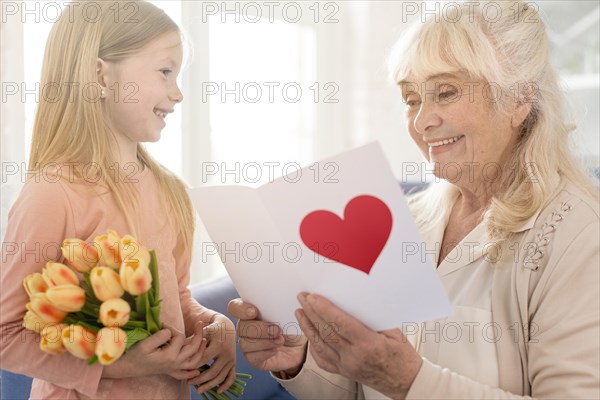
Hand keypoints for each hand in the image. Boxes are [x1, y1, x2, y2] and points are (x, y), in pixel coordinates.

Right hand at [102, 323, 206, 379]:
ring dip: (201, 351)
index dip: (172, 327)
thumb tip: (170, 331)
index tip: (163, 324)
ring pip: (194, 362)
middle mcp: (174, 363)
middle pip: (193, 348)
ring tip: (204, 340)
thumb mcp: (145, 343)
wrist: (126, 368)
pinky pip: (184, 374)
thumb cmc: (134, 355)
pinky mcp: (169, 371)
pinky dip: (192, 372)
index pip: (180, 337)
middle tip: (199, 323)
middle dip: (198, 334)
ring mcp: (173, 368)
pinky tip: (197, 371)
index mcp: (169, 355)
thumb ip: (159, 336)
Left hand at [190, 314, 236, 394]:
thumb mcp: (203, 332)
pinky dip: (226, 385)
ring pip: (221, 376)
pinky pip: (231, 376)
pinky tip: (218, 391)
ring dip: (210, 385)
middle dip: (200, 379)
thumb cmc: (211, 330)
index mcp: (218, 345)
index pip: (204, 360)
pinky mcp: (234, 363)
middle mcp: (226, 354)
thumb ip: (192, 341)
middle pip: (213, 371)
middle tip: (189, 383)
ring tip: (199, 391)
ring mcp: (231, 360)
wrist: (227, 327)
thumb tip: (179, 351)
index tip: (185, 372)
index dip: (194, 367)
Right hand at [228, 298, 307, 375]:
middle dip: (259, 329)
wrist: (300, 345)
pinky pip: (252, 357)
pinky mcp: (253, 358)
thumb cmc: (291, 324)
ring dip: (264, 342)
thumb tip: (278, 300)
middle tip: (276, 330)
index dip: (241, 309)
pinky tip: (275, 350)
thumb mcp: (287, 312)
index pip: (235, 307)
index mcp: (250, 310)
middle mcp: (245, 326)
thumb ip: (278, 305)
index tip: (254, 311)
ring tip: (280, 340)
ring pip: (244, 343)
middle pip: (240, 327)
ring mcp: (248, 343)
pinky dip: (265, 353)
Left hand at [296, 292, 421, 399]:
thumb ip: (372, 319)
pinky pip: (322, 359)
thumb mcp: (393, 332)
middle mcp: (354, 357)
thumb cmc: (402, 357)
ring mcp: (346, 366)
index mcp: (368, 344)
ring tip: (300, 312)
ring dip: (307, 327)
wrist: (406, 383)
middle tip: (303, 298)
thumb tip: (354, 302)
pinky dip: (313, 345)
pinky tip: (309, 334)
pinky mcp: (343, 372)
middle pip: (326, 332)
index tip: (313, 297)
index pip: (339, 323)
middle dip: (311, 312)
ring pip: (320, 345)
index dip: (323, 309)